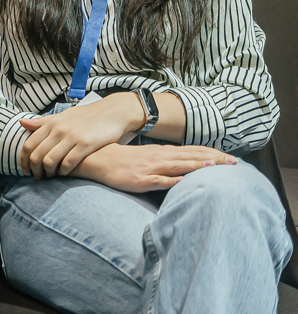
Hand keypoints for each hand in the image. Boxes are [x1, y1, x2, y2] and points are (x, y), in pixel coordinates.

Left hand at [19, 92, 144, 178]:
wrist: (112, 112)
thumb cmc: (86, 116)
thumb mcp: (63, 116)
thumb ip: (42, 122)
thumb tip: (22, 123)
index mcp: (51, 123)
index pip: (29, 144)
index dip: (24, 160)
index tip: (25, 169)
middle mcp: (58, 129)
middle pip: (37, 155)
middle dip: (35, 169)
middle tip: (37, 177)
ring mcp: (71, 137)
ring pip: (50, 160)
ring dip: (48, 173)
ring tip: (50, 177)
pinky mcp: (85, 144)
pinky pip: (68, 162)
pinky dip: (63, 171)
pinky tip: (63, 174)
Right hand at [74, 143, 238, 192]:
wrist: (97, 159)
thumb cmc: (122, 159)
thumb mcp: (147, 156)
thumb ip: (166, 159)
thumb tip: (185, 163)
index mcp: (162, 152)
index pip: (192, 151)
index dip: (213, 153)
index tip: (232, 157)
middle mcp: (159, 157)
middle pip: (191, 157)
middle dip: (214, 159)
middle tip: (235, 162)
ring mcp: (149, 168)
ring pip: (177, 166)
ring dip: (196, 165)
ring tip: (214, 166)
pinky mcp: (138, 180)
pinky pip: (156, 180)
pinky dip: (169, 180)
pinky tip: (181, 181)